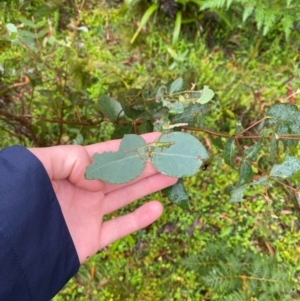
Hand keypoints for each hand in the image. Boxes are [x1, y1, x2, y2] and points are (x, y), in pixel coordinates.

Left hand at [29, 133, 176, 262]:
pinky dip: (140, 220)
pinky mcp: (91, 238)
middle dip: (151, 164)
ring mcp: (90, 213)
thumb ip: (71, 158)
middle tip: (173, 157)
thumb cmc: (18, 196)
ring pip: (128, 196)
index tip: (159, 139)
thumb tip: (98, 176)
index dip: (137, 145)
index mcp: (75, 169)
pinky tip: (158, 208)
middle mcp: (86, 189)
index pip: (113, 152)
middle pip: (126, 173)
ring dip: (151, 185)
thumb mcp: (39, 163)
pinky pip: (120, 228)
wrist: (9, 242)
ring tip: (173, 174)